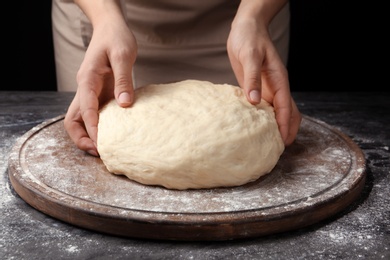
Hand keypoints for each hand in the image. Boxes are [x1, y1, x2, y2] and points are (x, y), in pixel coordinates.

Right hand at [64, 12, 136, 155]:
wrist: (111, 29)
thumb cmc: (116, 38)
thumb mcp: (123, 55)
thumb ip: (123, 80)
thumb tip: (125, 106)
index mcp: (87, 79)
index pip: (85, 108)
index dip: (92, 127)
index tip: (102, 142)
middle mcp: (85, 88)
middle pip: (73, 119)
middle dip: (82, 137)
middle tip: (99, 151)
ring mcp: (90, 92)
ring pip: (80, 119)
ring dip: (88, 134)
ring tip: (104, 147)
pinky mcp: (99, 93)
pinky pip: (94, 114)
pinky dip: (99, 126)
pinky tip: (113, 133)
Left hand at [227, 1, 300, 145]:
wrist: (246, 30)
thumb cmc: (250, 39)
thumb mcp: (250, 56)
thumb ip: (252, 78)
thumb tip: (254, 102)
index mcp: (279, 80)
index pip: (286, 107)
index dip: (285, 125)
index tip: (283, 142)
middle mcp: (276, 87)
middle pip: (288, 113)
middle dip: (287, 130)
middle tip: (279, 149)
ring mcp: (268, 88)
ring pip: (278, 112)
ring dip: (277, 126)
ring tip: (270, 143)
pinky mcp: (257, 88)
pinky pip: (264, 107)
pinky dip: (265, 119)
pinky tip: (257, 128)